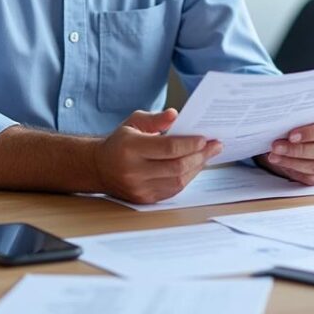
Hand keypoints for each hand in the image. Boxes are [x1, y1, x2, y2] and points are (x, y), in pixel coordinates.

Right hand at [95, 108, 221, 203]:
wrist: (99, 168)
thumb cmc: (120, 142)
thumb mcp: (133, 122)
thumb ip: (155, 118)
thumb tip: (175, 115)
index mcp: (130, 148)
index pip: (168, 148)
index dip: (190, 144)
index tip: (205, 138)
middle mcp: (133, 171)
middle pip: (176, 166)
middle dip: (200, 156)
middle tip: (215, 146)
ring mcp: (139, 188)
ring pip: (177, 181)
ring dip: (197, 167)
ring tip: (207, 155)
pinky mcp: (145, 199)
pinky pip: (173, 190)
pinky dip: (187, 178)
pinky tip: (194, 166)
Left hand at [258, 111, 313, 184]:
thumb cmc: (313, 120)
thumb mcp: (312, 113)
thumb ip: (305, 116)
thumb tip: (284, 121)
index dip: (311, 133)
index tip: (291, 135)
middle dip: (297, 149)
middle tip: (277, 146)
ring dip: (293, 162)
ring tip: (275, 155)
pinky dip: (296, 172)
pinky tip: (283, 164)